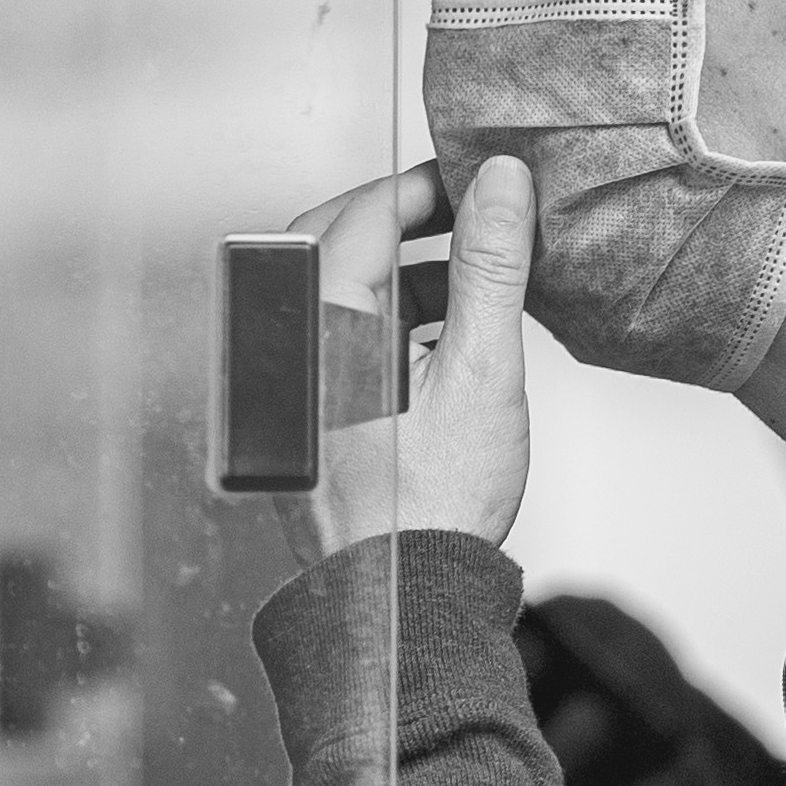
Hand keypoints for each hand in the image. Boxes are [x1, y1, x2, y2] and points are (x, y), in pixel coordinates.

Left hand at [291, 151, 533, 560]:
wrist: (403, 605)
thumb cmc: (433, 512)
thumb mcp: (481, 374)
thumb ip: (490, 269)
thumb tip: (501, 183)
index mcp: (316, 332)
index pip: (360, 218)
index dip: (421, 187)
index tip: (473, 180)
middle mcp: (285, 353)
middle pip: (332, 245)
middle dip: (401, 222)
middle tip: (466, 214)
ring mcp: (286, 388)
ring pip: (334, 295)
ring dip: (399, 274)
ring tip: (471, 283)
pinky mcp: (300, 418)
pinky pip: (335, 341)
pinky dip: (385, 324)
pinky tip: (442, 343)